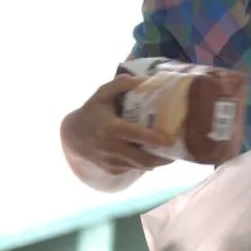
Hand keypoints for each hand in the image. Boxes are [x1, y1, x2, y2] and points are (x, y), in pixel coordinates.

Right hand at [62, 74, 176, 174]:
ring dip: (156, 162)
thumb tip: (143, 79)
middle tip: (177, 152)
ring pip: (140, 166)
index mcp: (111, 128)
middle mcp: (112, 148)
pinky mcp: (113, 171)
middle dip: (162, 159)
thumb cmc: (92, 113)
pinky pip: (133, 168)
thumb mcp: (101, 95)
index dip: (153, 139)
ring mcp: (112, 162)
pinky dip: (144, 164)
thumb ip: (119, 85)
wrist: (73, 138)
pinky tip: (153, 157)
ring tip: (171, 155)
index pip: (135, 135)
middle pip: (142, 159)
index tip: (169, 140)